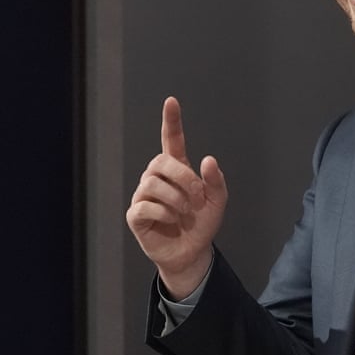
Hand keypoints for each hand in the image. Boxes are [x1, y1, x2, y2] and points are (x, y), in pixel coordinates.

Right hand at [126, 97, 227, 298]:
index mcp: (176, 170)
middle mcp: (156, 178)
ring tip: (186, 212)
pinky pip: (145, 206)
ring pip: (152, 184)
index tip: (171, 102)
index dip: (171, 121)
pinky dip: (164, 213)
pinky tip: (171, 220)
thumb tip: (208, 160)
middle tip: (197, 197)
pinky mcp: (136, 215)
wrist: (192, 253)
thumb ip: (215, 181)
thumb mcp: (217, 202)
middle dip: (183, 177)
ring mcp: (144, 196)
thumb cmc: (201, 225)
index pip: (171, 140)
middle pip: (160, 161)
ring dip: (176, 199)